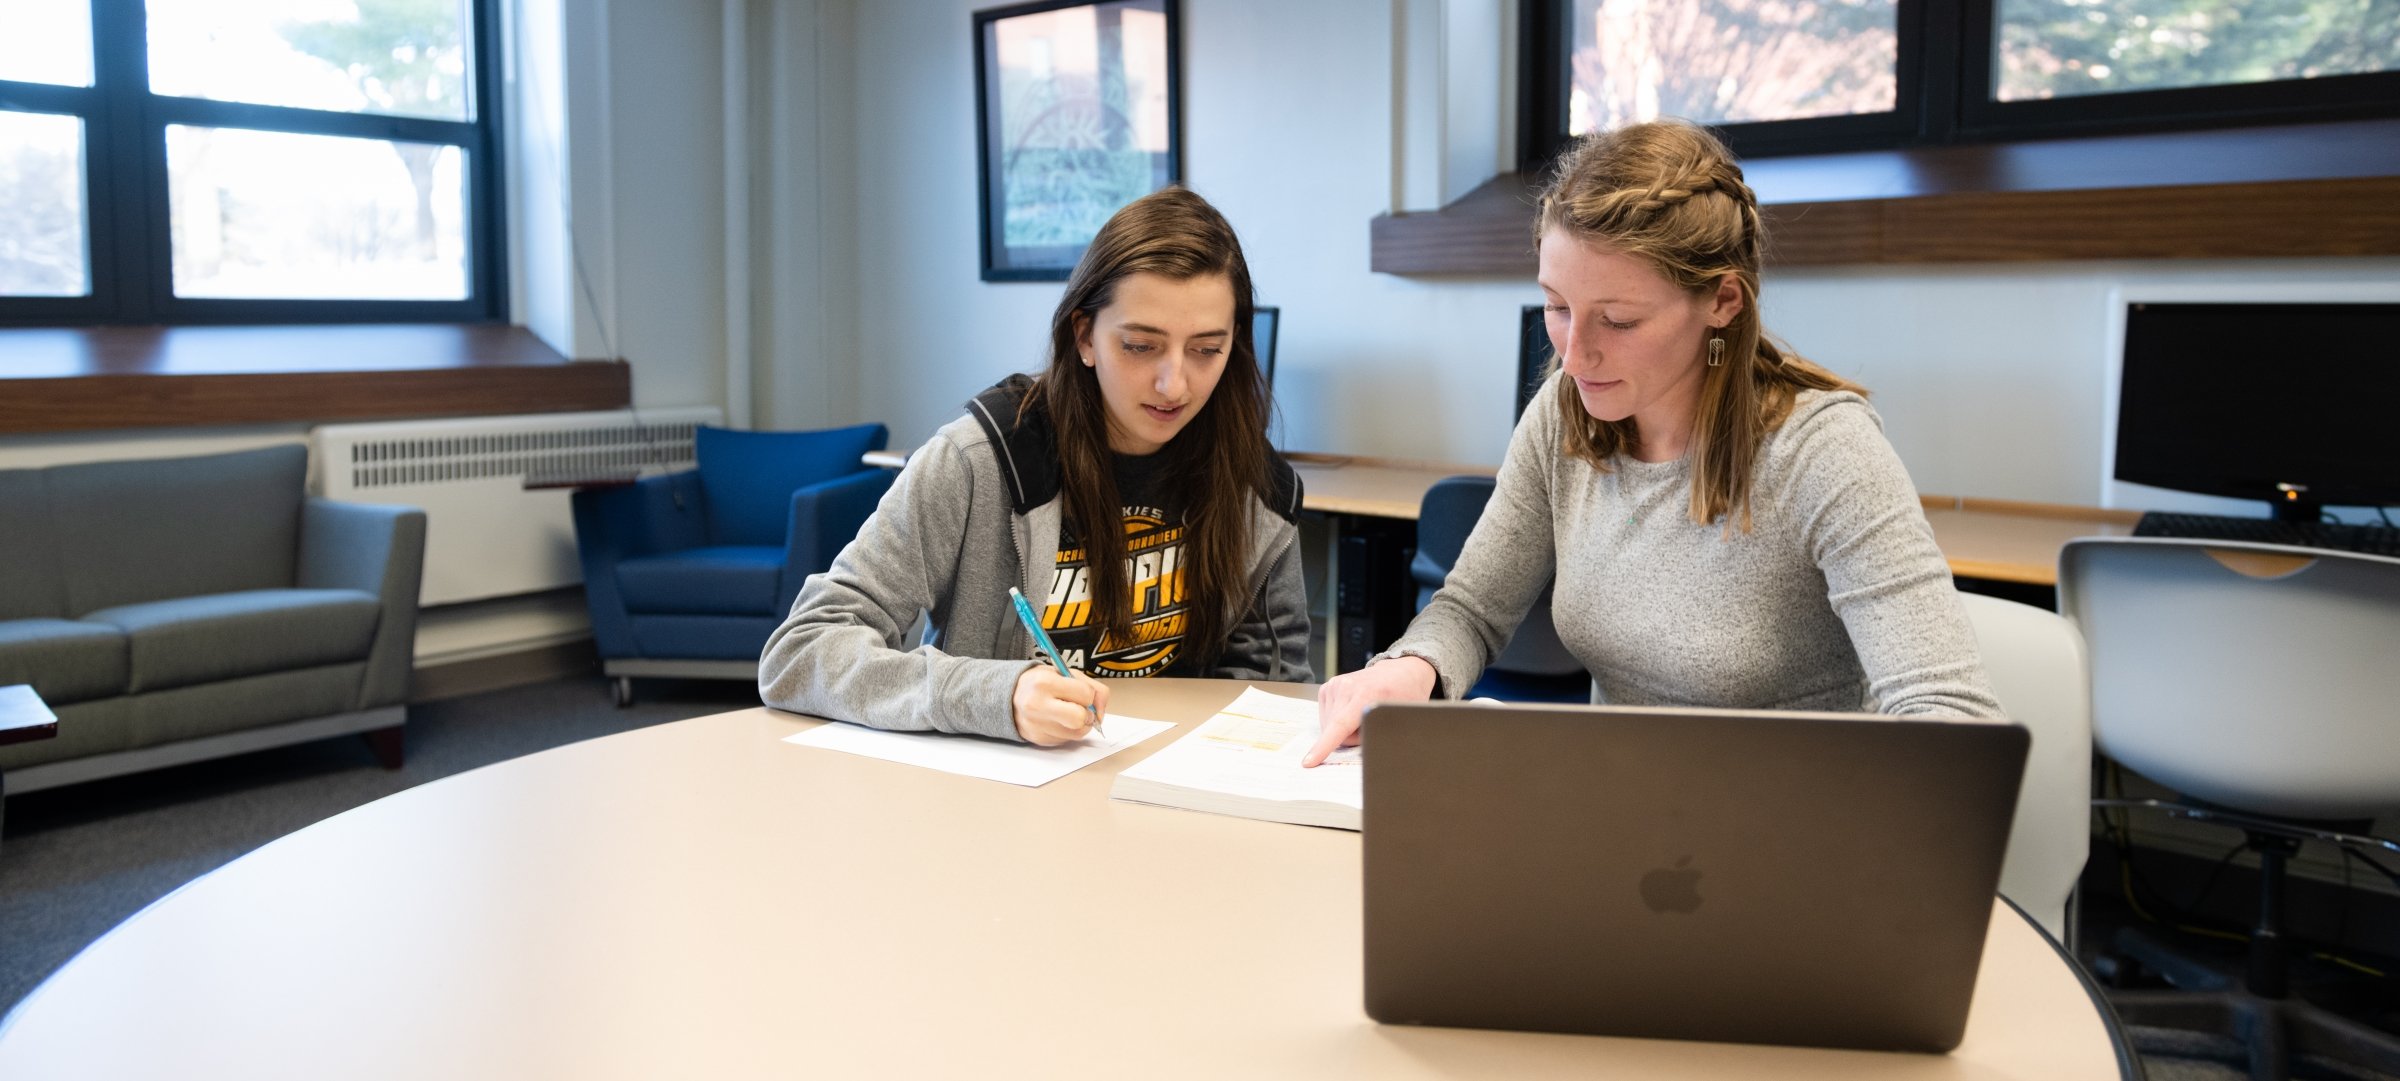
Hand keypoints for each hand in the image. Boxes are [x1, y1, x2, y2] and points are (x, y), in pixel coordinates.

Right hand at [1012, 665, 1109, 745]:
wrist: (1010, 697)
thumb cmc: (1040, 683)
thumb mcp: (1064, 673)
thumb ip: (1091, 687)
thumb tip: (1101, 711)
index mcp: (1045, 683)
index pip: (1085, 694)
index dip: (1089, 694)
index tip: (1081, 693)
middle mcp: (1038, 705)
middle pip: (1079, 719)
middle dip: (1086, 714)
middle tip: (1080, 709)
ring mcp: (1037, 725)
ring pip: (1077, 733)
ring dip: (1079, 724)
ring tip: (1067, 713)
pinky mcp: (1039, 739)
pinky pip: (1067, 740)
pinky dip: (1067, 731)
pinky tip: (1057, 721)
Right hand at [1302, 654, 1436, 766]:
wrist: (1400, 672)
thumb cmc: (1404, 697)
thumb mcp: (1401, 719)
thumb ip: (1381, 736)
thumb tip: (1363, 754)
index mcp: (1366, 695)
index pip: (1340, 726)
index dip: (1324, 747)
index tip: (1309, 761)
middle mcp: (1347, 687)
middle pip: (1335, 732)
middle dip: (1349, 738)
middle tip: (1368, 727)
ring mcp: (1335, 685)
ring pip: (1328, 727)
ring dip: (1343, 730)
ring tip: (1361, 716)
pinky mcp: (1328, 687)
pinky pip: (1326, 718)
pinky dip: (1337, 721)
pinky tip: (1351, 711)